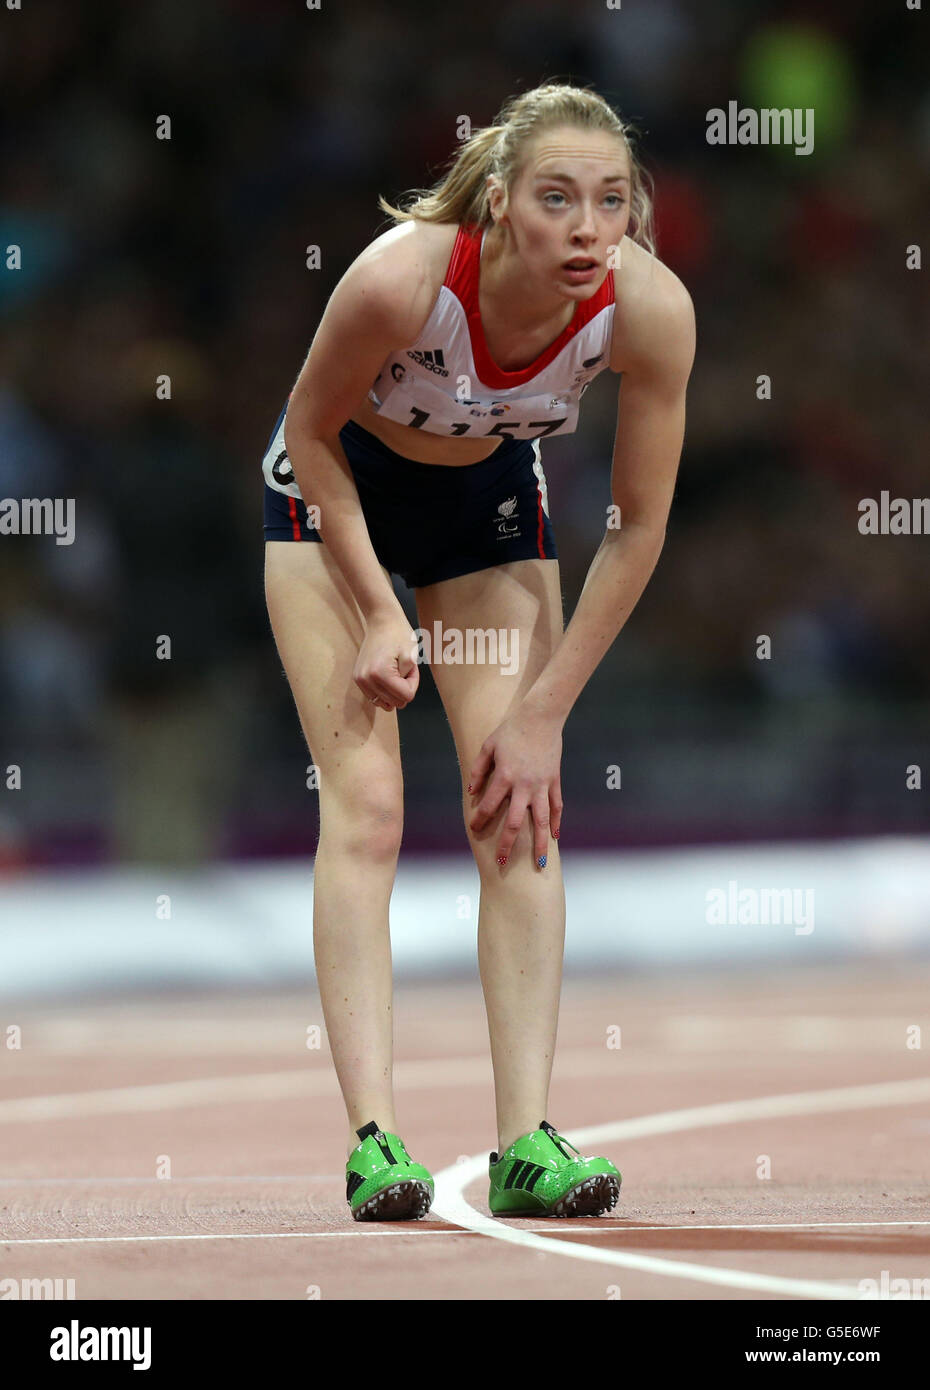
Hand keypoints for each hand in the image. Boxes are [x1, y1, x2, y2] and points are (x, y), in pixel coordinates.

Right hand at [354, 612, 419, 710]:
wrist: (381, 620)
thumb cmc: (398, 634)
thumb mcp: (412, 656)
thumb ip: (408, 681)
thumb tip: (399, 698)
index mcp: (381, 674)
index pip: (406, 696)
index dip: (413, 682)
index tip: (410, 667)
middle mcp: (367, 679)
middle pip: (396, 702)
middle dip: (404, 686)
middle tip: (403, 667)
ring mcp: (360, 680)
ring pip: (385, 703)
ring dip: (394, 690)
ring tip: (395, 671)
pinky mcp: (358, 679)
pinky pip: (375, 697)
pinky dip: (384, 691)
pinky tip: (387, 675)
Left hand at [467, 706, 562, 866]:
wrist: (541, 717)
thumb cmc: (511, 729)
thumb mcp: (488, 746)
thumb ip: (478, 769)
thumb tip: (471, 791)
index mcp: (505, 776)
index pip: (489, 805)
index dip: (479, 819)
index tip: (473, 829)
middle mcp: (524, 785)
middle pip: (515, 822)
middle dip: (508, 843)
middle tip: (502, 861)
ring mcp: (542, 785)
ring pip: (542, 821)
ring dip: (539, 843)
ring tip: (539, 863)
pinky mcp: (555, 781)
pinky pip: (557, 806)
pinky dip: (557, 823)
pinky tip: (555, 838)